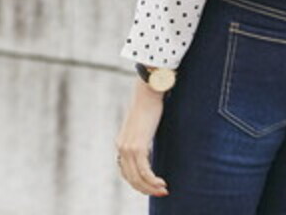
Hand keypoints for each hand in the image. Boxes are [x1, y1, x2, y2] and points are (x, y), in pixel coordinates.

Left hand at [116, 79, 169, 196]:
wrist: (146, 93)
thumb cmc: (148, 107)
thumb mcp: (142, 127)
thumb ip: (142, 139)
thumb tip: (149, 147)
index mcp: (121, 143)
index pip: (125, 171)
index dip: (138, 183)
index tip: (151, 187)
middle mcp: (121, 147)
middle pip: (130, 178)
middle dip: (145, 189)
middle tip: (160, 192)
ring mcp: (128, 147)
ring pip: (137, 177)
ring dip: (150, 187)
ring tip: (163, 190)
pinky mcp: (137, 146)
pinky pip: (144, 171)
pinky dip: (152, 180)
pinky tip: (162, 183)